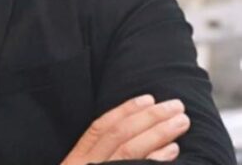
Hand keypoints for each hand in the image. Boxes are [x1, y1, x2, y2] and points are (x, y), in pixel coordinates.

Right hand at [61, 95, 189, 163]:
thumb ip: (93, 156)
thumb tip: (125, 131)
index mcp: (76, 158)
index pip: (100, 127)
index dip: (124, 110)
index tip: (148, 98)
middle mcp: (85, 164)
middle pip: (119, 135)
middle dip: (149, 118)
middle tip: (176, 106)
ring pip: (130, 150)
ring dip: (158, 133)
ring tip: (180, 122)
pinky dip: (155, 159)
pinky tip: (172, 150)